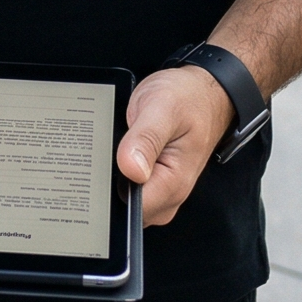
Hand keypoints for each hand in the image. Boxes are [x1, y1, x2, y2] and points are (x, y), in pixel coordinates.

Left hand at [117, 67, 236, 226]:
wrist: (202, 92)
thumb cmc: (187, 98)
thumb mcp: (162, 108)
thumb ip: (146, 139)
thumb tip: (131, 170)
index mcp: (174, 182)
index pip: (135, 209)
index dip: (111, 193)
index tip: (98, 171)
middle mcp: (170, 192)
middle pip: (127, 208)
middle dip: (108, 186)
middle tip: (103, 151)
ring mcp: (163, 187)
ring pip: (127, 198)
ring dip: (112, 178)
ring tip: (112, 145)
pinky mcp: (155, 179)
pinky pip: (131, 187)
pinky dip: (118, 172)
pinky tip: (116, 150)